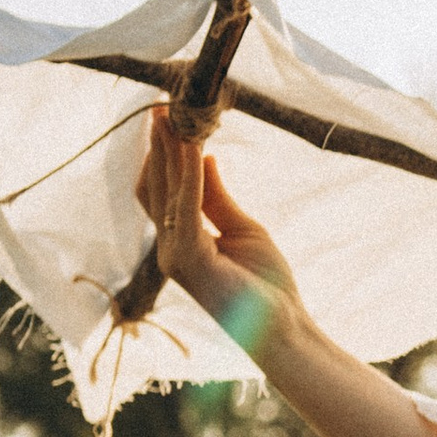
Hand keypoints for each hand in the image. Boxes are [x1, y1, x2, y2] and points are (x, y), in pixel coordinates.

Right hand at [136, 116, 302, 352]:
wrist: (282, 329)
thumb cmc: (266, 286)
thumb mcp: (242, 229)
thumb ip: (218, 197)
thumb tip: (202, 156)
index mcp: (180, 242)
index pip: (160, 191)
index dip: (160, 155)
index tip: (166, 119)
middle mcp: (168, 248)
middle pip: (154, 186)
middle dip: (157, 146)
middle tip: (160, 107)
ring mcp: (175, 256)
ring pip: (166, 193)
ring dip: (169, 153)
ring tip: (172, 118)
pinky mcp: (190, 262)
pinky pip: (188, 208)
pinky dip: (190, 176)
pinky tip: (195, 149)